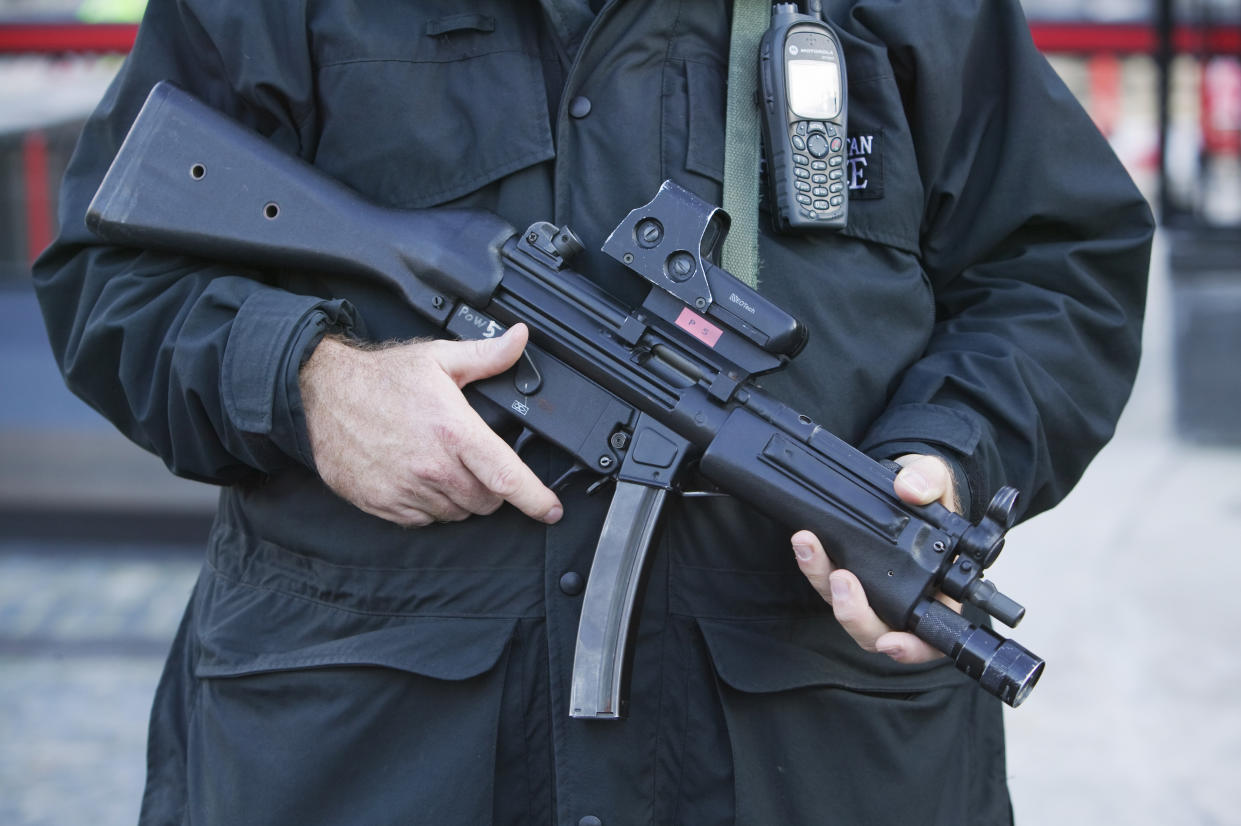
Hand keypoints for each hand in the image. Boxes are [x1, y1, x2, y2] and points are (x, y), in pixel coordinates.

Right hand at [299, 323, 562, 527]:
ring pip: (457, 513)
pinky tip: (419, 477)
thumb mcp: (438, 358)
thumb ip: (486, 355)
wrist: (320, 395)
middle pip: (486, 501)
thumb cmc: (379, 378)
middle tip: (475, 461)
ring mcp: (407, 490)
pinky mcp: (384, 505)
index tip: (550, 510)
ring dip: (460, 498)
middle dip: (491, 487)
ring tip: (442, 465)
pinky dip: (430, 506)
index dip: (535, 499)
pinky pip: (424, 520)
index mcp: (454, 431)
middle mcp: (433, 467)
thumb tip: (519, 339)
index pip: (507, 478)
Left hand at [791, 454, 961, 662]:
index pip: (928, 638)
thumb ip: (930, 481)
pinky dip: (813, 563)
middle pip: (875, 631)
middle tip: (842, 581)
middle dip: (855, 613)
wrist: (903, 481)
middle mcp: (902, 599)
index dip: (911, 649)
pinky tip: (804, 541)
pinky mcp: (843, 573)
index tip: (892, 642)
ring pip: (843, 607)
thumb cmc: (929, 492)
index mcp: (938, 591)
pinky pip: (824, 580)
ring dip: (823, 581)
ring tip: (811, 548)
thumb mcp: (938, 480)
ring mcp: (869, 589)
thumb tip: (911, 490)